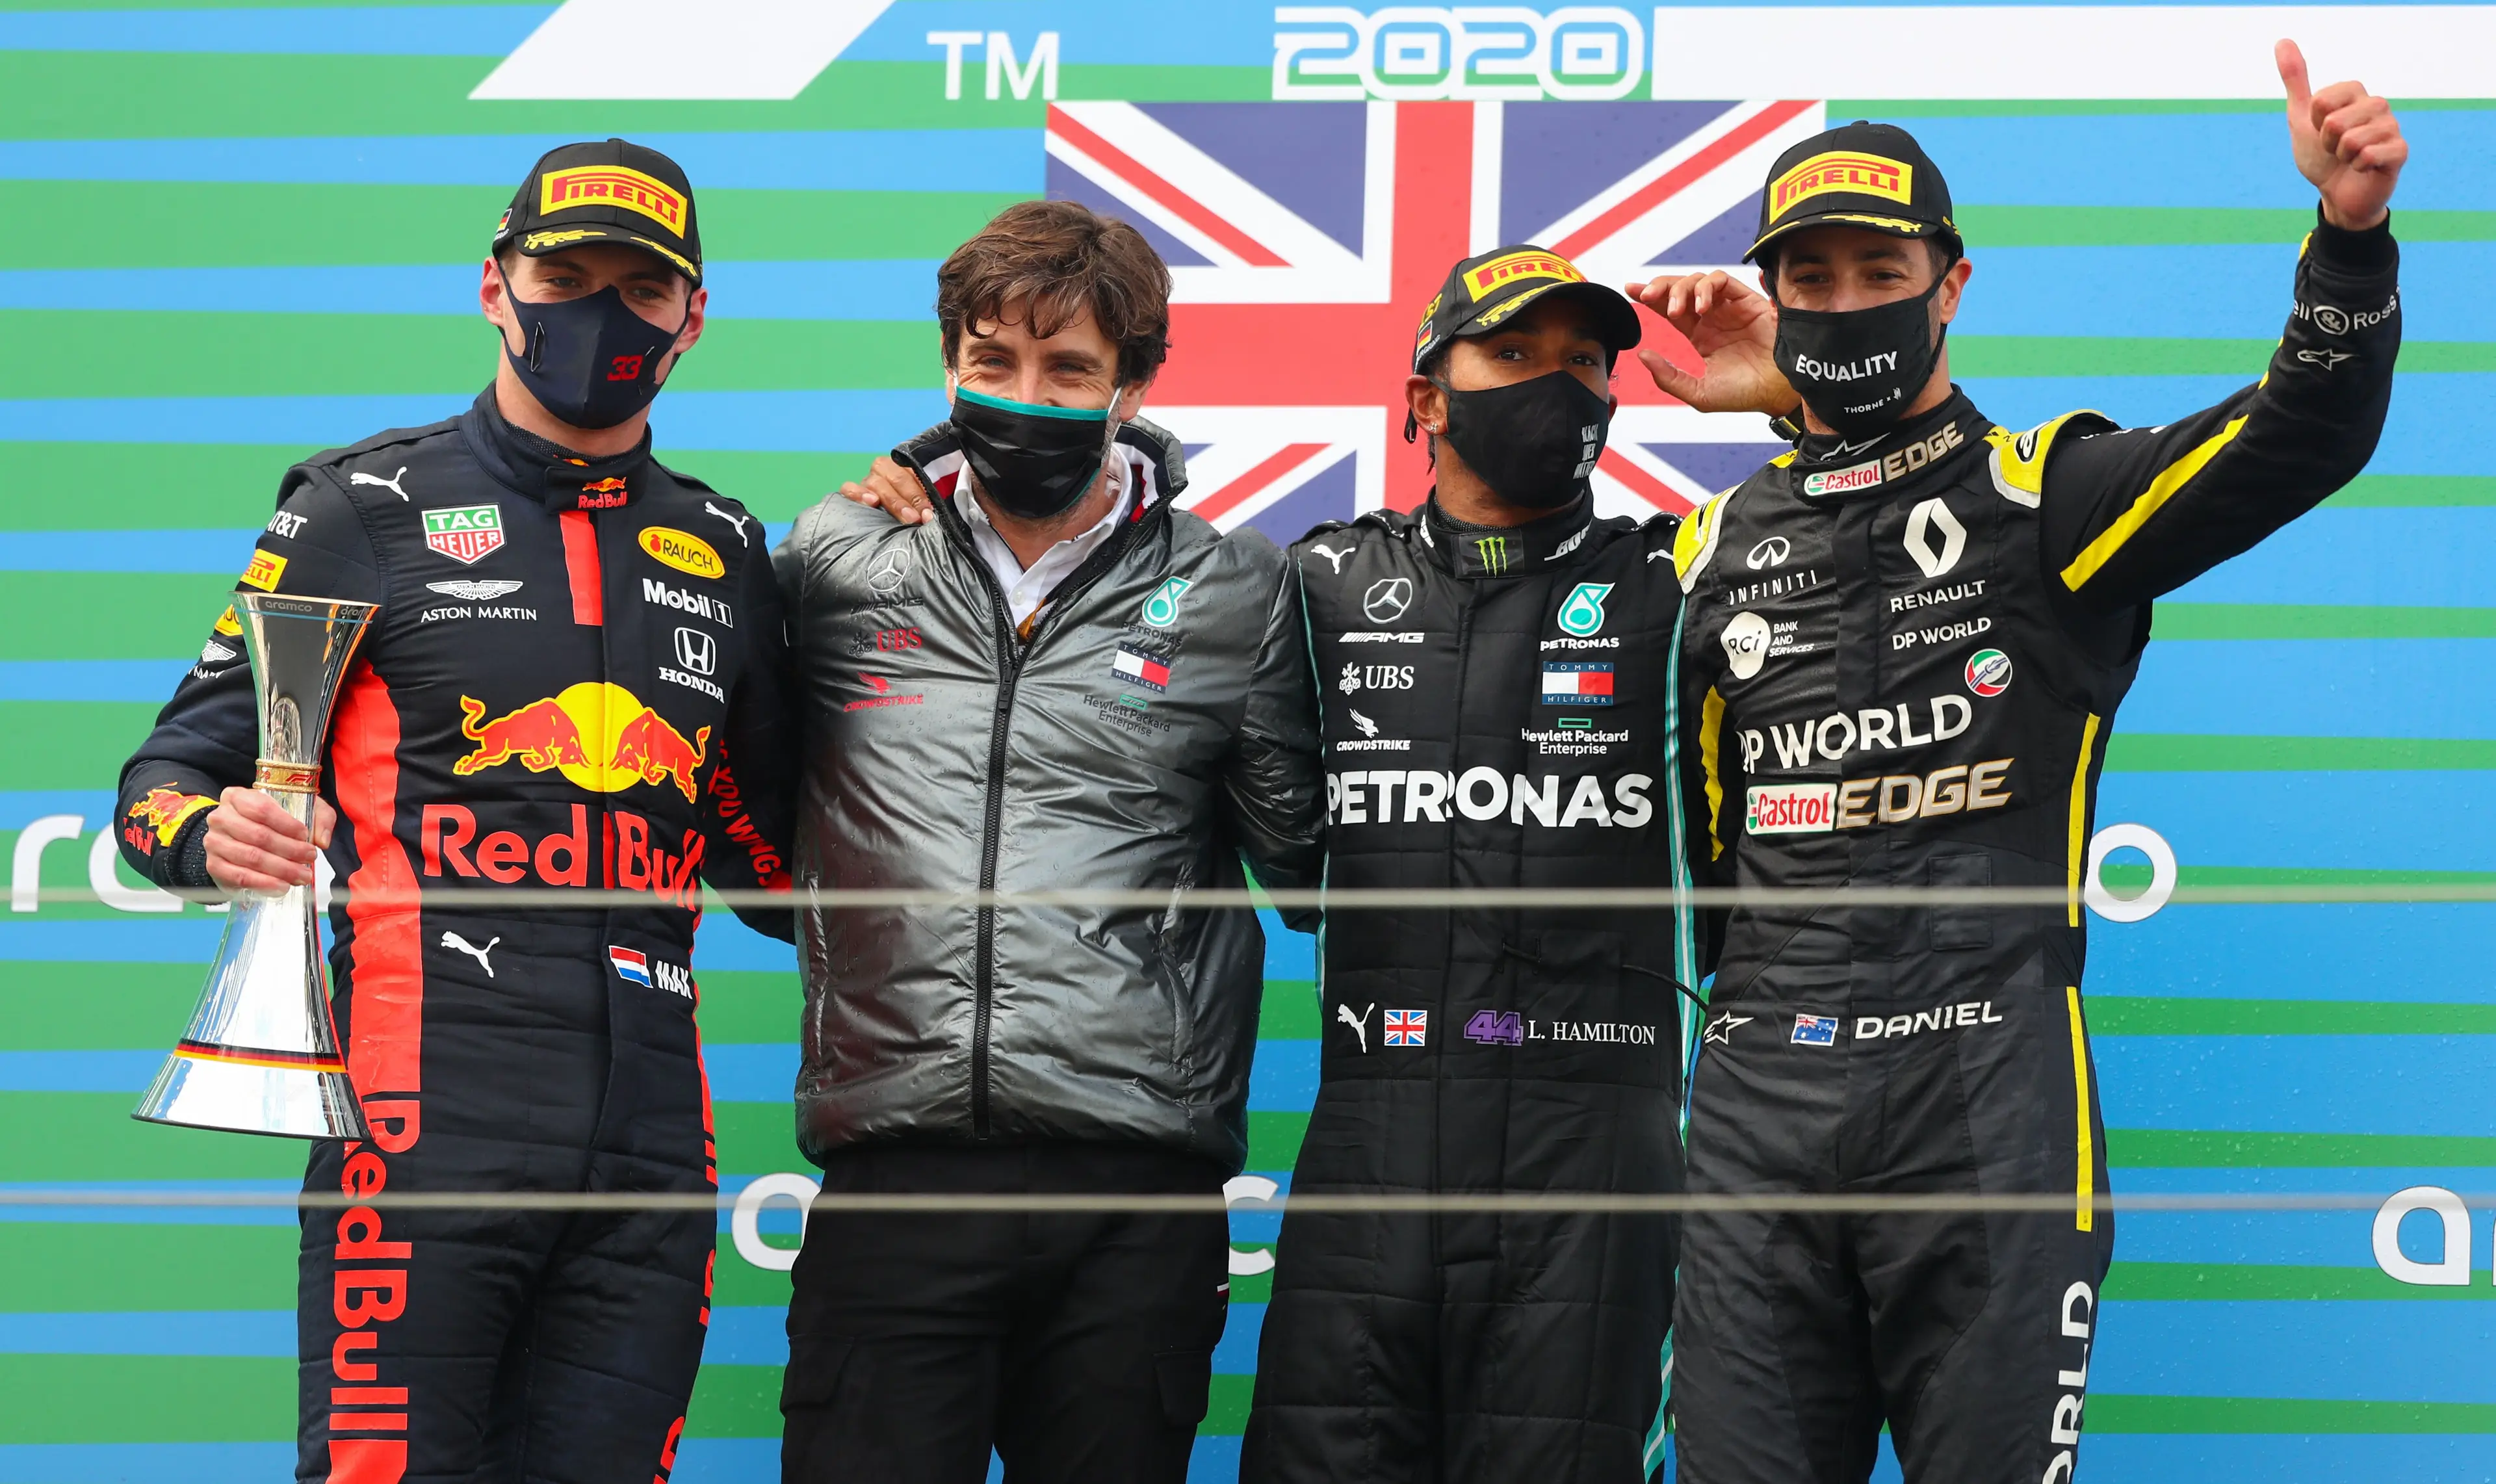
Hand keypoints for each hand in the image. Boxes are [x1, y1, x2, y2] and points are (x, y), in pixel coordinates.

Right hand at [203, 786, 333, 894]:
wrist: (239, 839)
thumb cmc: (271, 822)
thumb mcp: (299, 808)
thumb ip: (318, 817)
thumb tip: (322, 840)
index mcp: (237, 797)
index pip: (262, 809)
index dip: (286, 824)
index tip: (305, 835)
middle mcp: (221, 817)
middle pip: (259, 835)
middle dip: (290, 850)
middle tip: (310, 858)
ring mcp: (214, 842)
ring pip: (251, 857)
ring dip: (281, 869)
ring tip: (302, 875)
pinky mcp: (214, 865)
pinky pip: (240, 876)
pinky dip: (264, 883)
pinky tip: (282, 886)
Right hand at [837, 455, 935, 525]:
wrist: (888, 534)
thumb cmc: (914, 515)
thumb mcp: (925, 506)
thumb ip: (931, 504)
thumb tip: (938, 513)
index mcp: (906, 468)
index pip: (913, 470)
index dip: (922, 490)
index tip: (930, 510)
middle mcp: (886, 472)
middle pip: (896, 476)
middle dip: (911, 498)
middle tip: (919, 518)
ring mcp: (868, 481)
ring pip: (875, 481)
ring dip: (892, 500)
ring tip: (905, 517)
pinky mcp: (852, 494)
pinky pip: (848, 487)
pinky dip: (858, 493)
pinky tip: (871, 502)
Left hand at [1623, 271, 1799, 416]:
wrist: (1776, 391)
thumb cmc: (1742, 394)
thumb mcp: (1697, 392)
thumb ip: (1668, 377)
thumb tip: (1643, 355)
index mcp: (1699, 334)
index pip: (1669, 309)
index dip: (1650, 297)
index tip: (1630, 290)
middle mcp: (1712, 317)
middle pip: (1680, 289)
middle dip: (1660, 286)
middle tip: (1646, 296)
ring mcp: (1728, 307)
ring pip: (1698, 280)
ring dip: (1682, 289)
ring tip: (1676, 310)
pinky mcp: (1746, 301)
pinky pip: (1722, 280)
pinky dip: (1707, 287)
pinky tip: (1701, 308)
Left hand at [2277, 39, 2405, 229]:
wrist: (2336, 194)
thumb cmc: (2320, 156)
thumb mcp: (2300, 117)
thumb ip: (2295, 80)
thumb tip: (2282, 41)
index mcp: (2355, 93)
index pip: (2323, 101)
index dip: (2314, 123)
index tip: (2321, 132)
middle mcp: (2377, 105)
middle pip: (2335, 121)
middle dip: (2326, 143)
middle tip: (2335, 149)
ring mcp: (2391, 127)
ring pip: (2352, 140)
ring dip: (2342, 156)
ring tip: (2348, 159)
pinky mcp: (2400, 151)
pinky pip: (2371, 155)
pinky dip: (2358, 167)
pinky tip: (2364, 169)